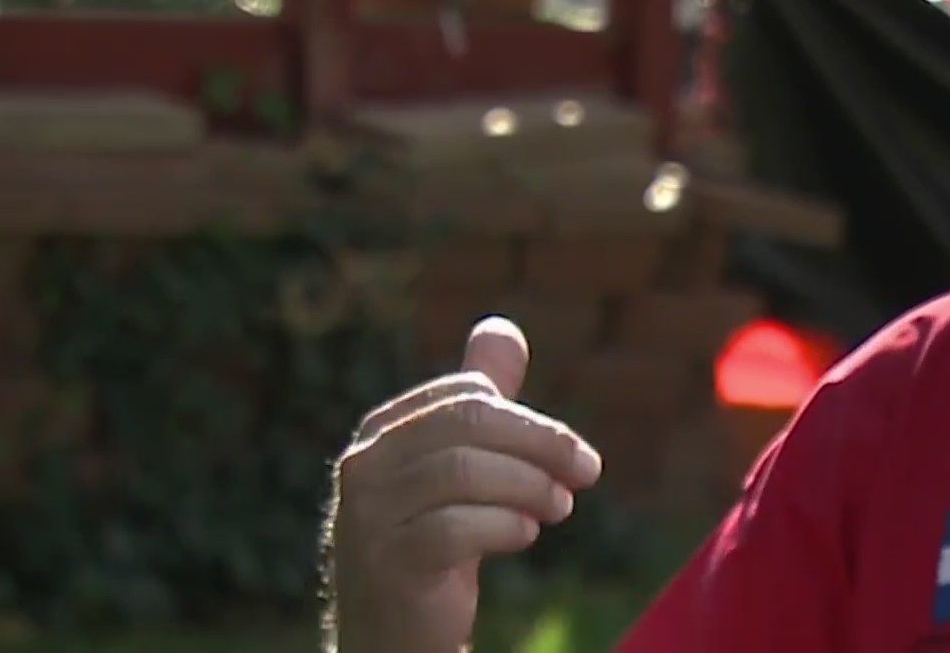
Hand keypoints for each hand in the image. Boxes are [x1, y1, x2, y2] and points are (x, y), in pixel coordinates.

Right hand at [327, 316, 602, 652]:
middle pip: (467, 421)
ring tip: (560, 509)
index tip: (575, 456)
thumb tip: (502, 328)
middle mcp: (364, 466)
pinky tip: (526, 535)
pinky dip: (505, 526)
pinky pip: (454, 529)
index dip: (532, 421)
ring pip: (461, 471)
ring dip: (529, 487)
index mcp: (382, 432)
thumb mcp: (457, 469)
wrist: (393, 637)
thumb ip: (480, 404)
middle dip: (540, 444)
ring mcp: (368, 516)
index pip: (466, 394)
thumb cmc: (432, 545)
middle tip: (586, 473)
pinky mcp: (387, 564)